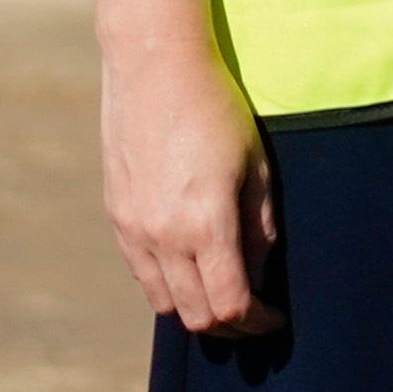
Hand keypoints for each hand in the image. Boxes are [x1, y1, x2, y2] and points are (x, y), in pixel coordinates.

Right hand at [101, 47, 279, 334]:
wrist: (155, 66)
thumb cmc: (216, 107)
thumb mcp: (255, 165)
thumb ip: (260, 227)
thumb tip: (260, 274)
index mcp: (206, 223)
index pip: (231, 305)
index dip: (258, 322)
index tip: (275, 317)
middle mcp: (164, 236)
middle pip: (196, 317)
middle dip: (230, 325)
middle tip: (252, 313)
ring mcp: (135, 229)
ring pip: (164, 303)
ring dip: (194, 308)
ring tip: (220, 290)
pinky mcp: (117, 216)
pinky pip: (141, 273)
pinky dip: (167, 282)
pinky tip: (188, 263)